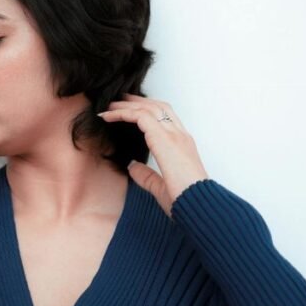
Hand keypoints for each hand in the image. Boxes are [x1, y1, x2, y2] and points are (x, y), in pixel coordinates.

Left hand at [98, 93, 209, 216]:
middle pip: (157, 107)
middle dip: (137, 102)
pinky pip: (140, 117)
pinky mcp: (164, 139)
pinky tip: (108, 117)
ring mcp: (174, 135)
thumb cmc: (185, 201)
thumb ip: (147, 175)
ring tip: (109, 106)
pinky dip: (123, 113)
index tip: (129, 112)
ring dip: (127, 105)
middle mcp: (180, 136)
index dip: (147, 111)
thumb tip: (133, 166)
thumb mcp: (160, 187)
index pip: (165, 118)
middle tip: (118, 101)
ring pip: (148, 108)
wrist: (197, 205)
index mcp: (183, 145)